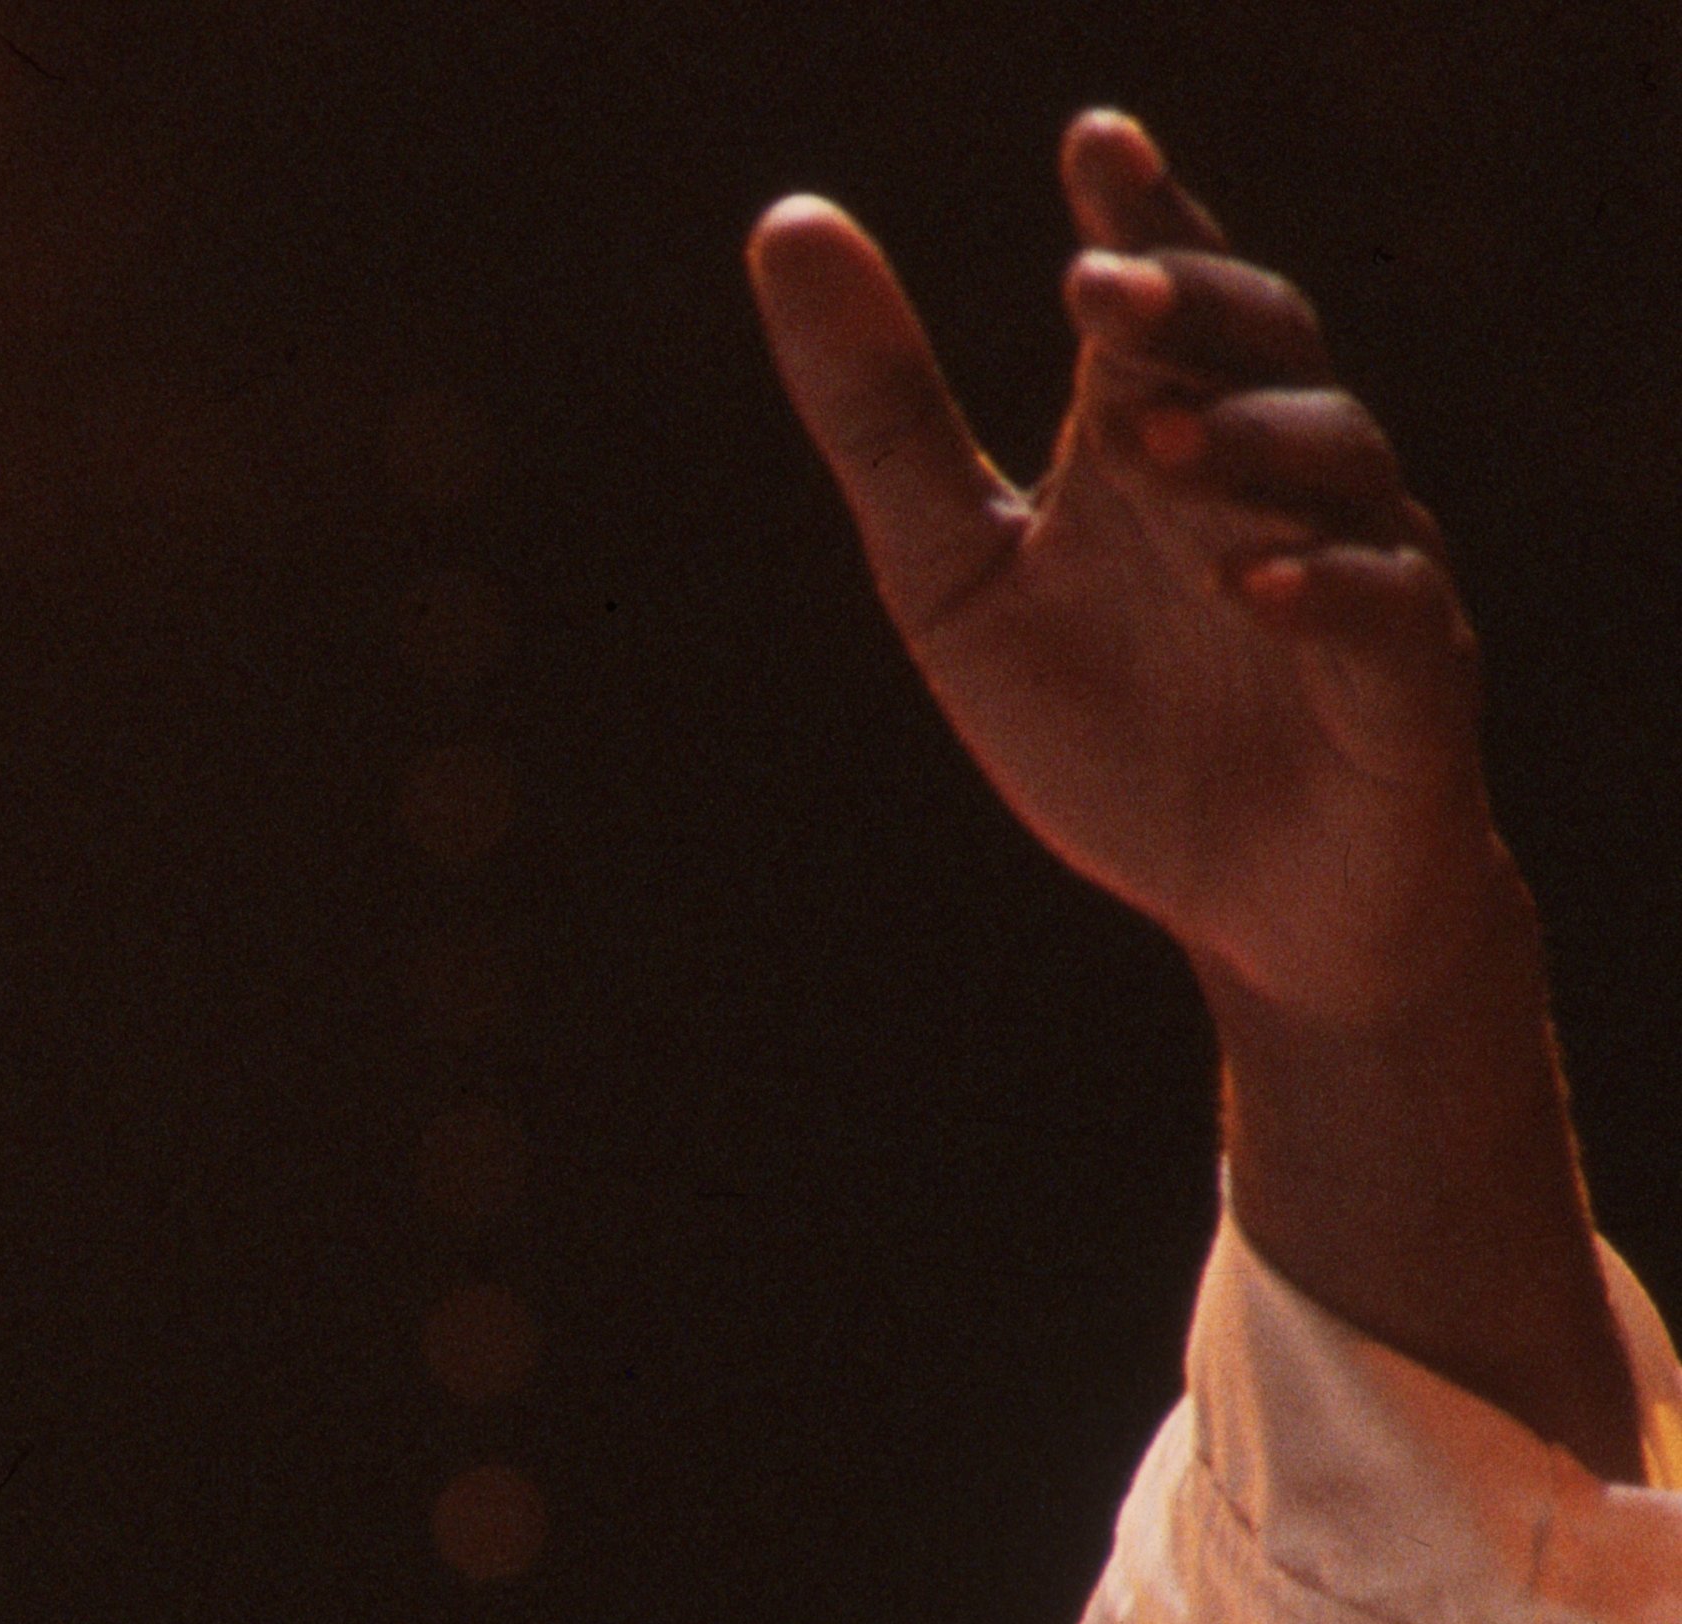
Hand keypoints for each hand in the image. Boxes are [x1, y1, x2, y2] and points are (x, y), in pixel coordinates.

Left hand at [749, 111, 1498, 1028]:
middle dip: (1188, 308)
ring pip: (1332, 464)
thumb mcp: (952, 572)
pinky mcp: (1406, 686)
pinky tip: (1247, 583)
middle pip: (1260, 347)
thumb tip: (784, 223)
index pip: (1164, 295)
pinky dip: (1318, 590)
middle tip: (1094, 286)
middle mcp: (1272, 479)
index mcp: (1162, 435)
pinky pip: (1383, 616)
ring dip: (1246, 442)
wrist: (1249, 913)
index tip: (1091, 143)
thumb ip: (881, 418)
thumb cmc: (1109, 730)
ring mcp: (1353, 570)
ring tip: (1151, 441)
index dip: (1142, 214)